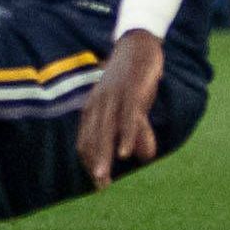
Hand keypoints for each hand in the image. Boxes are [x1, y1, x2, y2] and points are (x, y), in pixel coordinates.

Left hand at [77, 28, 167, 186]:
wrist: (138, 44)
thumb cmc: (134, 79)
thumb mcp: (134, 108)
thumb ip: (137, 132)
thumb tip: (142, 157)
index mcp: (94, 109)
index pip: (87, 140)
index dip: (91, 160)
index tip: (98, 181)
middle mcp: (99, 105)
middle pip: (94, 138)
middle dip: (96, 163)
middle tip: (99, 185)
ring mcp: (114, 98)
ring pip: (106, 131)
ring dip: (105, 155)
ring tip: (103, 176)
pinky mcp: (131, 93)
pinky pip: (127, 118)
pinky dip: (125, 136)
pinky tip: (126, 153)